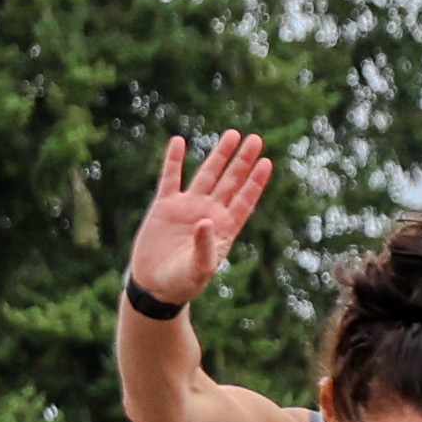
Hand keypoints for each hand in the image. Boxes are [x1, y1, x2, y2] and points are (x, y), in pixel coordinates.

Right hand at [127, 131, 273, 308]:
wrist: (155, 287)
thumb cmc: (182, 283)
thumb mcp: (198, 270)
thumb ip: (204, 248)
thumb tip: (206, 220)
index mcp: (223, 229)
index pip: (244, 201)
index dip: (255, 183)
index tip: (266, 163)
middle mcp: (209, 213)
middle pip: (230, 182)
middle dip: (243, 161)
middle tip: (256, 139)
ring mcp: (188, 207)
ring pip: (207, 174)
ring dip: (219, 155)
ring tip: (232, 135)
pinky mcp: (165, 206)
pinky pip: (170, 178)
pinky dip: (173, 160)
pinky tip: (178, 141)